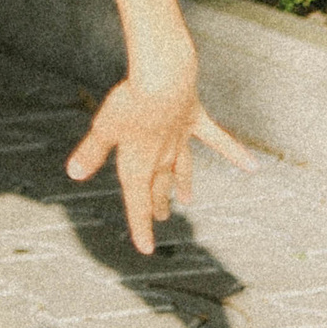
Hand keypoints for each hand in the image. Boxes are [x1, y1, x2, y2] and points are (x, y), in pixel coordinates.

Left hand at [66, 42, 257, 254]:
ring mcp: (181, 138)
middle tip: (161, 216)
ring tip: (186, 199)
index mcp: (139, 162)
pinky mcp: (195, 118)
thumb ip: (91, 151)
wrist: (165, 79)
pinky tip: (252, 166)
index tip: (146, 248)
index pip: (137, 201)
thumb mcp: (104, 127)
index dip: (139, 225)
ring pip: (182, 166)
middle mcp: (162, 156)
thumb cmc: (131, 103)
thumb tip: (74, 174)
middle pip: (159, 184)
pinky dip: (234, 153)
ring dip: (182, 182)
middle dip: (157, 201)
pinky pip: (217, 139)